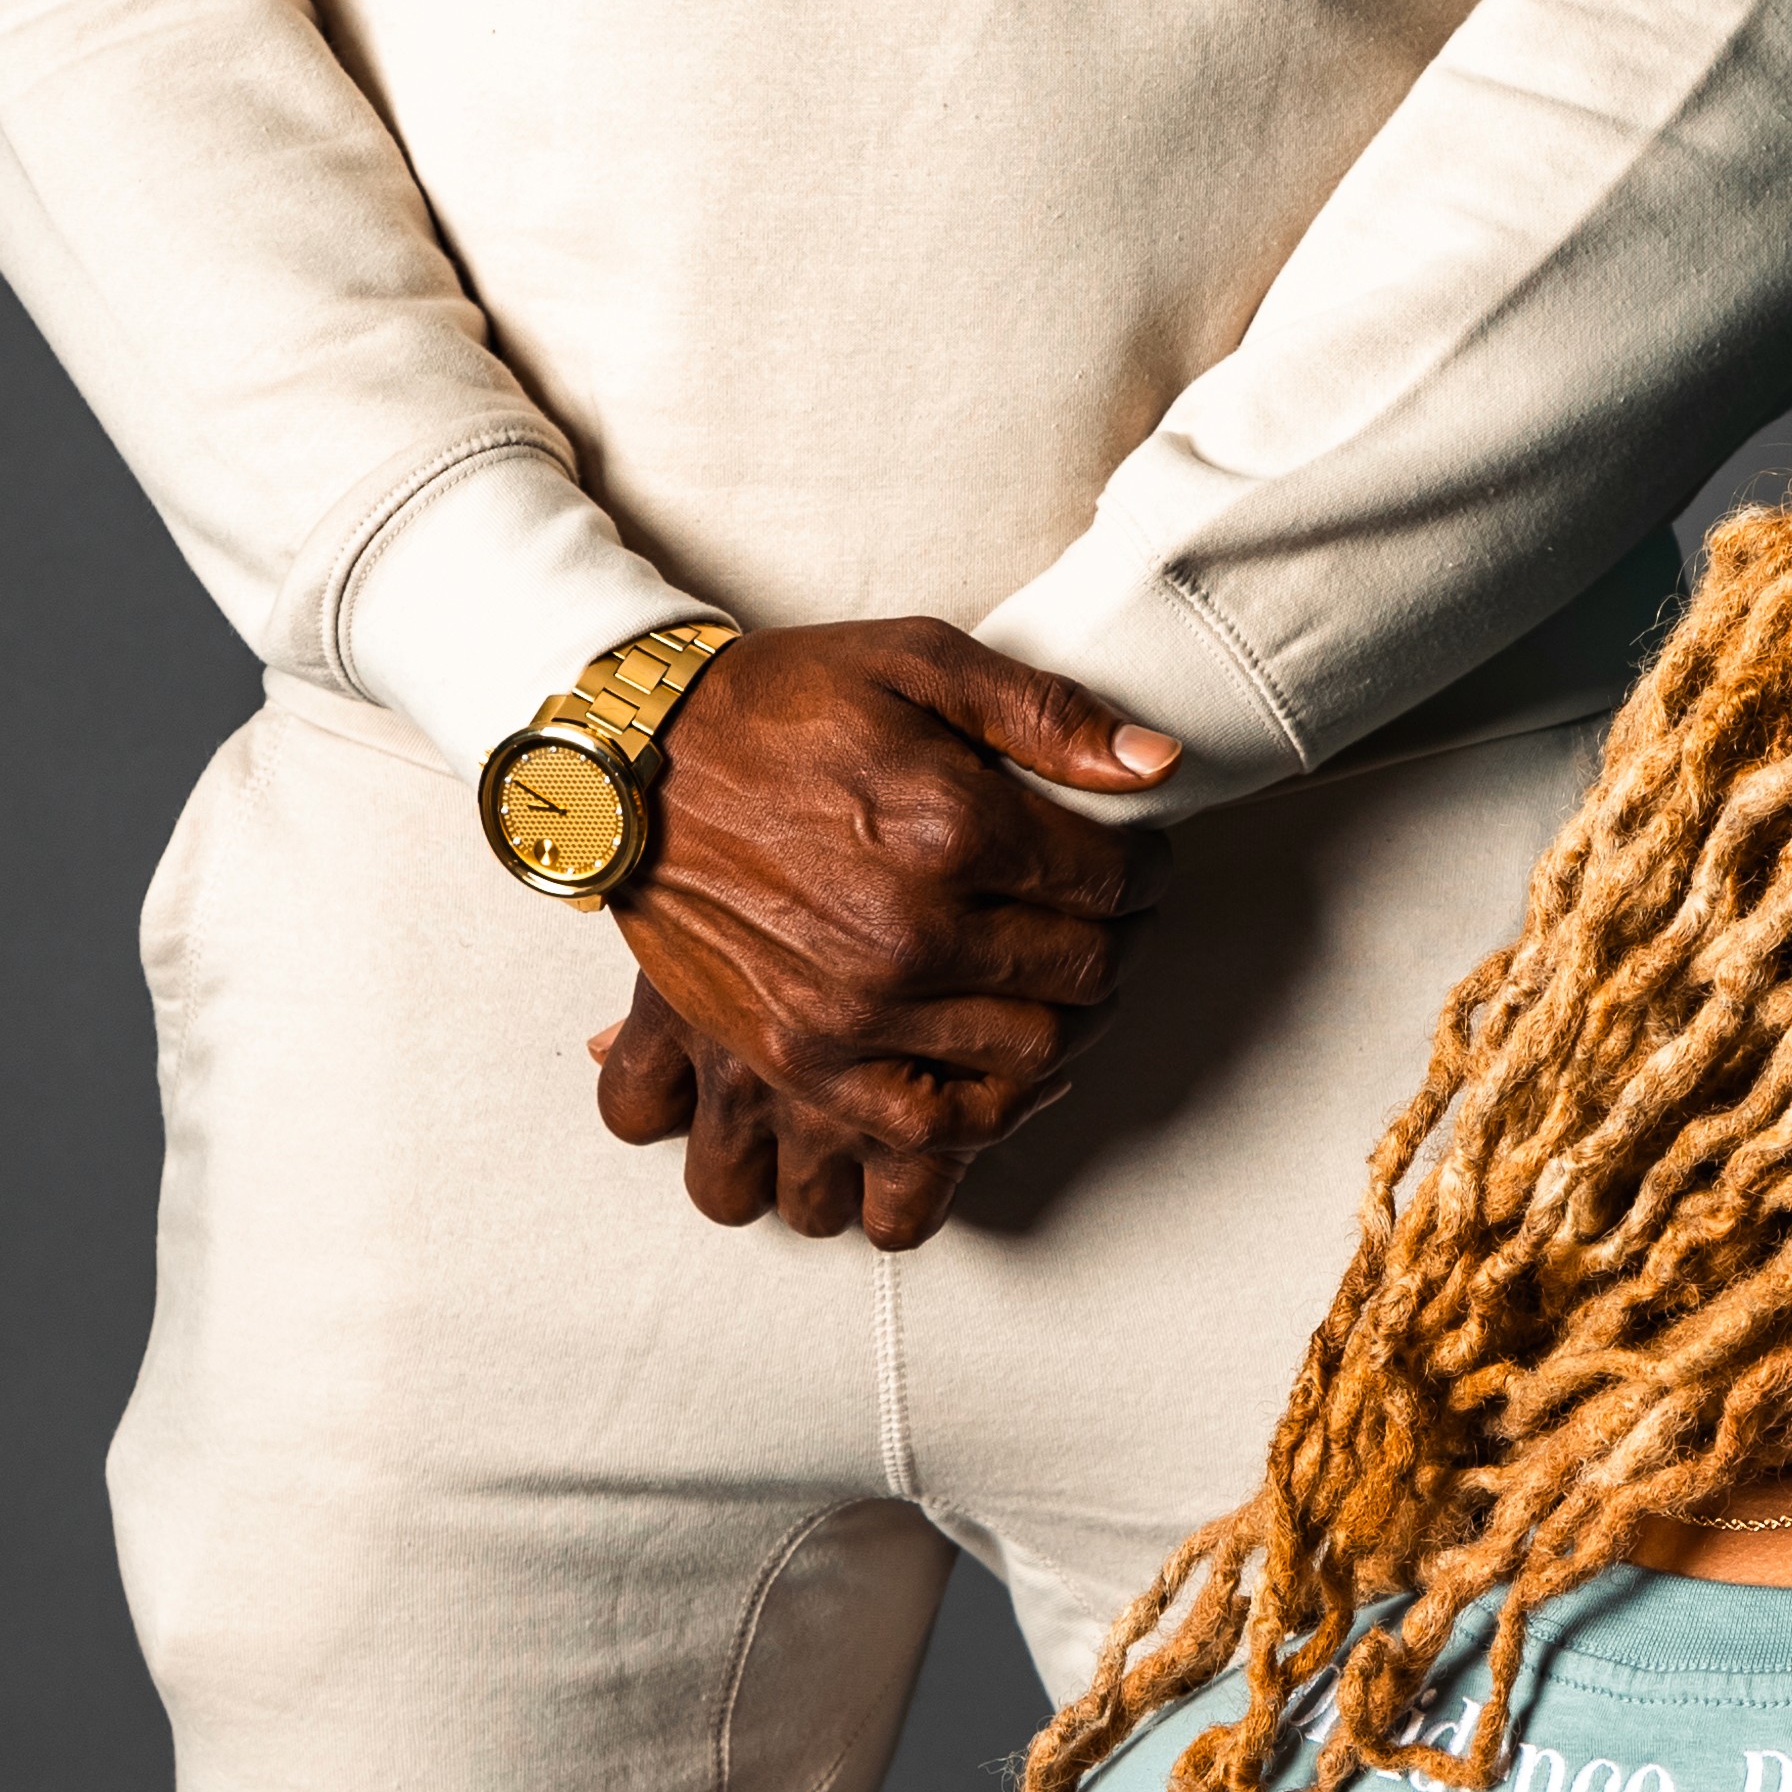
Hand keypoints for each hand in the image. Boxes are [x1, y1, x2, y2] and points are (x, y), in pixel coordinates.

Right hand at [587, 620, 1176, 1246]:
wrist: (631, 768)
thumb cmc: (776, 706)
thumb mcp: (917, 661)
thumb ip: (1047, 713)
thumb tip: (1160, 764)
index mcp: (951, 825)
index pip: (1114, 880)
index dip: (1146, 868)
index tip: (1134, 859)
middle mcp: (910, 931)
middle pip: (1085, 971)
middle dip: (1119, 941)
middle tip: (1104, 918)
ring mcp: (855, 1010)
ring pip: (1032, 1055)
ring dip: (1070, 1021)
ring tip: (1057, 982)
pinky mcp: (803, 1059)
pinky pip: (934, 1129)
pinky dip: (990, 1112)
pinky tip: (1003, 1067)